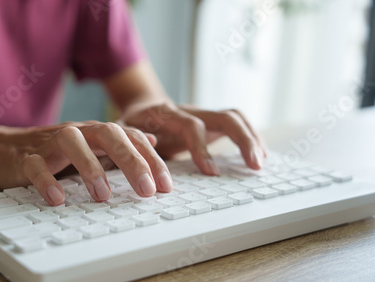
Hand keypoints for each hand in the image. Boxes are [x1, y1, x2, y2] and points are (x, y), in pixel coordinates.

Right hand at [0, 122, 172, 204]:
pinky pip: (35, 165)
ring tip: (103, 195)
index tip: (165, 186)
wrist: (5, 148)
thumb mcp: (93, 145)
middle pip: (108, 134)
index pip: (130, 138)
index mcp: (96, 132)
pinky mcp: (26, 157)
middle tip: (146, 190)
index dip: (151, 160)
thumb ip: (122, 143)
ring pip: (72, 143)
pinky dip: (46, 180)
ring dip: (89, 168)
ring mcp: (51, 142)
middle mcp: (78, 132)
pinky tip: (57, 198)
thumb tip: (152, 140)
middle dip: (131, 160)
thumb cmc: (55, 151)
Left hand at [118, 103, 266, 174]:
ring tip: (260, 163)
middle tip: (254, 165)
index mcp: (165, 112)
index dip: (202, 147)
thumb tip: (150, 146)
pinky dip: (250, 137)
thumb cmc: (131, 125)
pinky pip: (235, 124)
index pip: (190, 125)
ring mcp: (202, 114)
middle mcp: (189, 110)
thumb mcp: (122, 133)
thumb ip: (131, 141)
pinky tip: (258, 156)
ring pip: (234, 117)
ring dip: (252, 137)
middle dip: (243, 139)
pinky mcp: (210, 122)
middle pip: (223, 115)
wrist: (141, 109)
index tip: (211, 172)